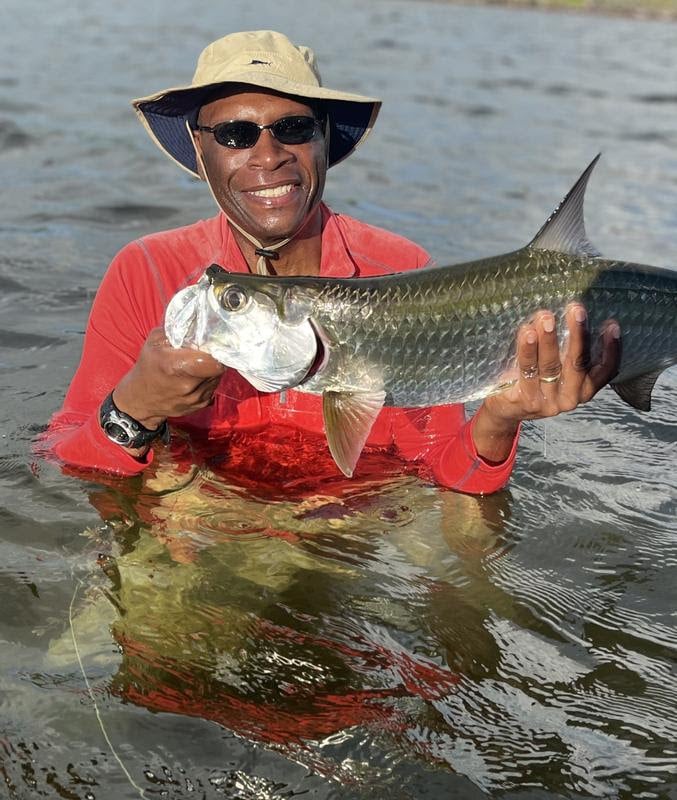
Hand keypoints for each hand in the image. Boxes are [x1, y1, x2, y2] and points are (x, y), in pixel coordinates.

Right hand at [113, 327, 225, 430]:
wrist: (140, 399)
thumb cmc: (148, 366)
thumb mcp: (155, 341)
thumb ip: (177, 329)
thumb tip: (198, 320)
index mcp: (176, 366)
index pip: (212, 359)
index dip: (215, 350)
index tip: (210, 345)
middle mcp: (188, 385)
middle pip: (217, 368)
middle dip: (213, 358)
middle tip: (205, 353)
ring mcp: (195, 399)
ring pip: (217, 378)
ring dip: (211, 370)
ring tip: (197, 365)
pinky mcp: (200, 406)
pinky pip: (213, 388)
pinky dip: (208, 381)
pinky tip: (195, 377)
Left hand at [472, 304, 620, 462]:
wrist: (505, 409)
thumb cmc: (535, 380)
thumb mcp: (557, 369)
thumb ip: (567, 350)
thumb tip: (573, 313)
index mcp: (583, 389)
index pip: (604, 371)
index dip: (611, 349)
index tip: (612, 324)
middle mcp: (569, 398)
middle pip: (577, 363)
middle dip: (578, 334)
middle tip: (576, 309)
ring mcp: (547, 401)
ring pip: (551, 366)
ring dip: (549, 339)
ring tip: (546, 317)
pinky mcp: (525, 400)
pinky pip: (527, 371)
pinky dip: (527, 350)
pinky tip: (527, 333)